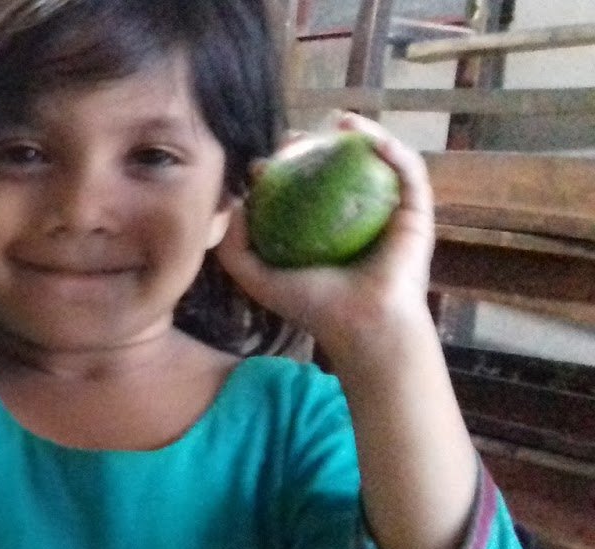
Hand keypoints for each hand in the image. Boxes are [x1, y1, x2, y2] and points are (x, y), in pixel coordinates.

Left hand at [214, 113, 436, 365]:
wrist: (362, 324)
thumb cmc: (313, 305)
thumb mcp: (258, 277)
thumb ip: (234, 247)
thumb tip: (234, 204)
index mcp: (323, 230)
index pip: (304, 189)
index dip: (284, 169)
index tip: (263, 163)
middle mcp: (356, 218)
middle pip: (339, 169)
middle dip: (317, 145)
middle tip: (294, 138)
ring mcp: (388, 213)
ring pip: (378, 161)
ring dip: (362, 134)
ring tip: (340, 120)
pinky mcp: (417, 212)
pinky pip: (408, 172)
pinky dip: (392, 149)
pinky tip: (368, 136)